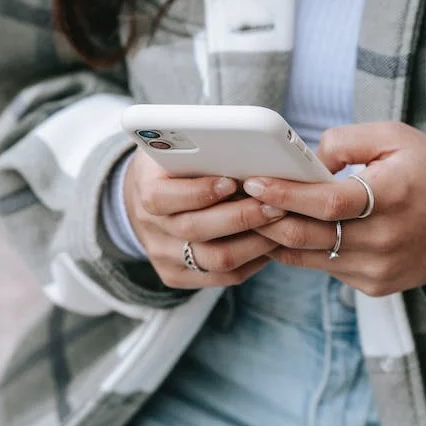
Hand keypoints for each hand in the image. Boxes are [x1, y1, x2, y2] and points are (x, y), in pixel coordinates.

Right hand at [124, 151, 286, 288]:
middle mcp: (150, 227)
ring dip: (255, 243)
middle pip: (195, 230)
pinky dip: (252, 261)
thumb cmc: (174, 165)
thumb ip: (199, 150)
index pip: (163, 198)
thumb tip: (245, 151)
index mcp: (145, 189)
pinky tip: (271, 243)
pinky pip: (223, 277)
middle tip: (276, 205)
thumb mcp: (176, 148)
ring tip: (280, 224)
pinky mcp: (177, 276)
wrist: (147, 200)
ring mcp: (163, 255)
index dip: (198, 192)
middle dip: (241, 217)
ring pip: (215, 260)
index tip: (231, 182)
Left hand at [246, 122, 425, 296]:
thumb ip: (347, 141)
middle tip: (238, 201)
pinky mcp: (375, 285)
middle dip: (267, 218)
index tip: (254, 182)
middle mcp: (384, 239)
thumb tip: (306, 161)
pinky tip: (288, 232)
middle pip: (309, 235)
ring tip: (253, 216)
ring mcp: (379, 268)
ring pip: (309, 257)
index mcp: (392, 196)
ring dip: (277, 237)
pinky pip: (326, 268)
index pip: (326, 203)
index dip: (285, 195)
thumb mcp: (396, 137)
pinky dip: (303, 251)